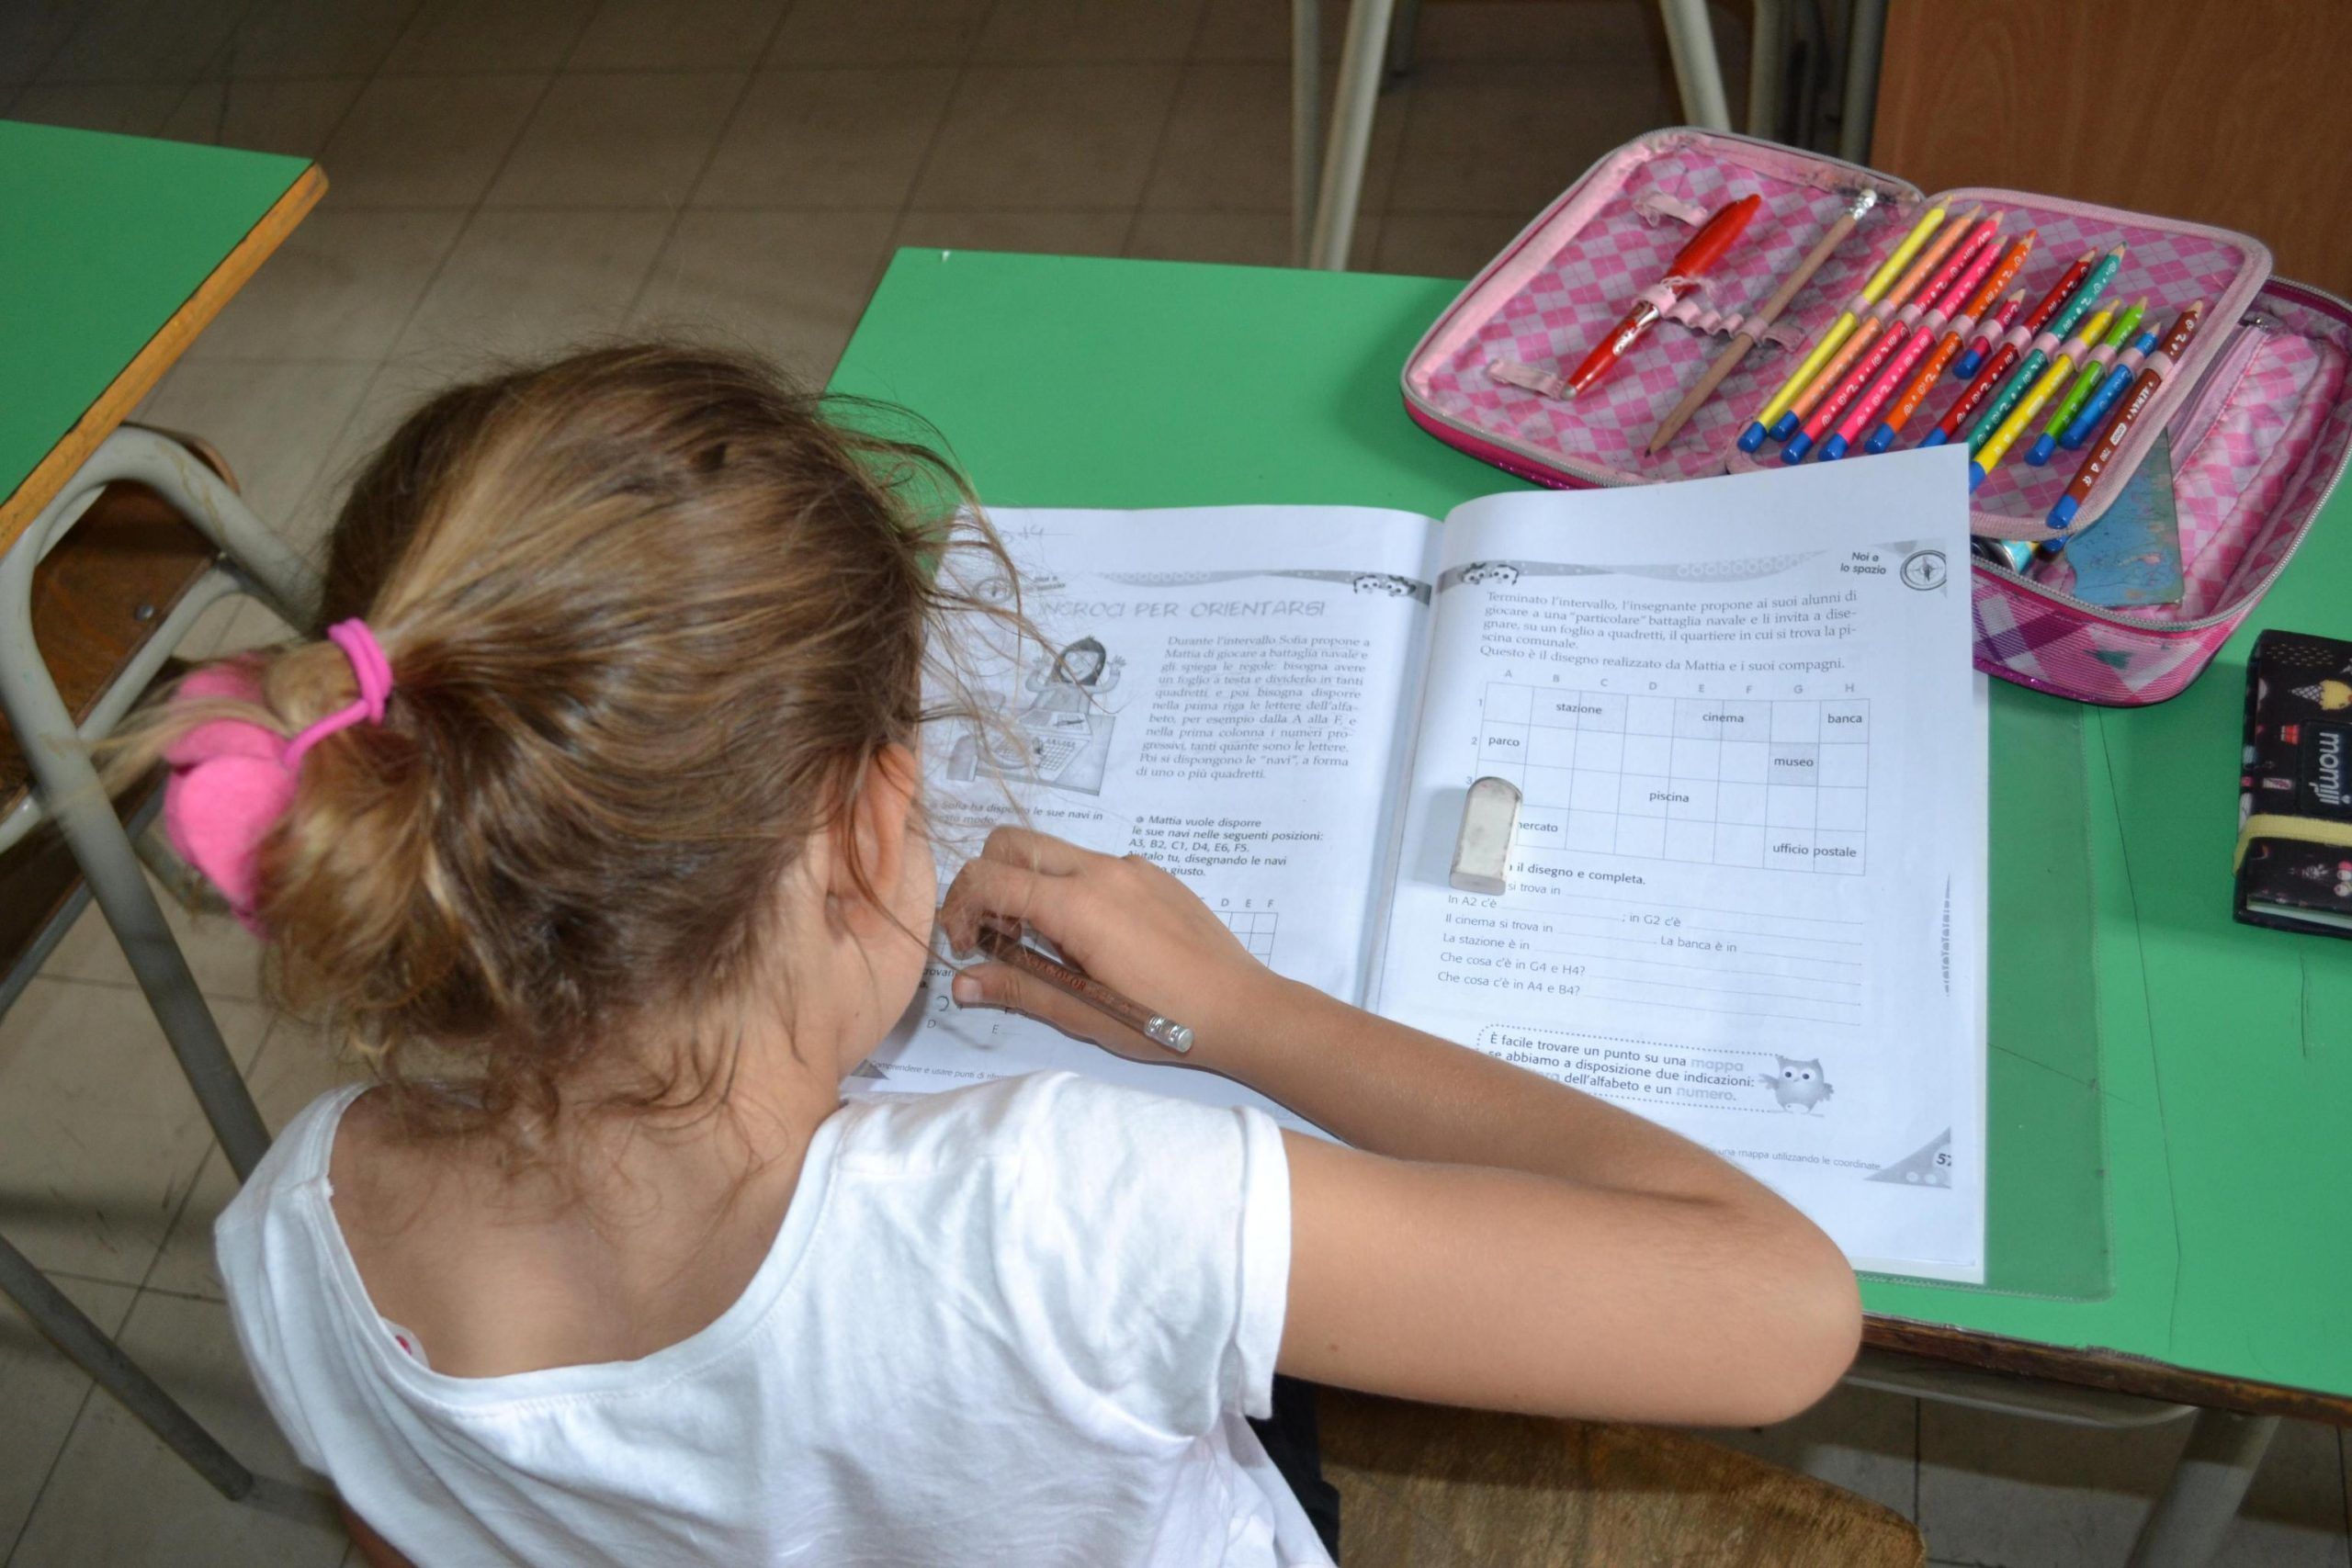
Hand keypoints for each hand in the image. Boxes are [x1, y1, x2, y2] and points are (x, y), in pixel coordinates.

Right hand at [937, 827, 1292, 1065]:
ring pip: (1054, 851)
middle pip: (1012, 843)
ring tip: (1048, 945)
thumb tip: (960, 982)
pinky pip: (1094, 865)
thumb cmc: (1162, 1020)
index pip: (988, 877)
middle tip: (996, 934)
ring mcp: (1130, 866)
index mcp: (1077, 903)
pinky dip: (1072, 888)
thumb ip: (1017, 988)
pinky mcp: (1154, 873)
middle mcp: (1100, 869)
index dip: (958, 908)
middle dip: (987, 879)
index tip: (964, 947)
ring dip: (1030, 884)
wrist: (1243, 1008)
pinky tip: (1096, 940)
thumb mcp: (1082, 1013)